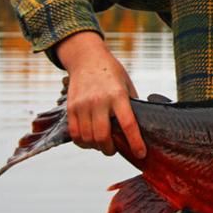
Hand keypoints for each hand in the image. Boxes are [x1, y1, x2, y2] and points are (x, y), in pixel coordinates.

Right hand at [56, 31, 145, 158]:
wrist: (86, 58)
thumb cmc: (112, 72)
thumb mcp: (127, 84)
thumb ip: (131, 104)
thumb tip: (138, 126)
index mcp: (118, 95)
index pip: (128, 124)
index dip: (135, 142)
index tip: (141, 154)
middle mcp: (99, 101)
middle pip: (103, 136)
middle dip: (110, 149)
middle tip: (114, 150)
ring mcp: (83, 105)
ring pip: (88, 138)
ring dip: (96, 147)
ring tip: (103, 144)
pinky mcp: (71, 108)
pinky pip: (75, 134)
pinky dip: (83, 142)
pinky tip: (89, 141)